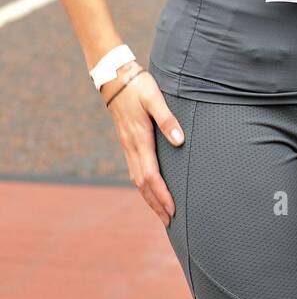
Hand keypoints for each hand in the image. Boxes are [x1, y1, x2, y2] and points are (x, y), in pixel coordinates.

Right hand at [103, 68, 184, 225]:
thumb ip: (167, 119)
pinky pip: (134, 170)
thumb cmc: (138, 85)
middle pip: (143, 184)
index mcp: (139, 139)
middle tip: (170, 221)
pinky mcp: (127, 142)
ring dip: (149, 198)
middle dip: (156, 204)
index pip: (151, 175)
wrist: (115, 77)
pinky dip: (143, 185)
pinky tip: (149, 190)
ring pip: (136, 179)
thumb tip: (180, 141)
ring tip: (162, 212)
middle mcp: (131, 147)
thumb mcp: (154, 97)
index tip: (173, 209)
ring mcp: (127, 146)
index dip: (162, 194)